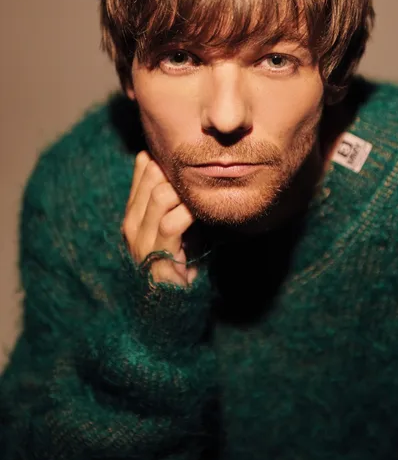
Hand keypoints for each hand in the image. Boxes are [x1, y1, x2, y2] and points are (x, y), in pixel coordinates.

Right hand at [121, 150, 197, 286]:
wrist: (173, 302)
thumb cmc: (182, 257)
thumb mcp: (178, 220)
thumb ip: (177, 197)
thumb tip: (188, 164)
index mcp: (134, 210)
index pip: (143, 167)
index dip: (168, 157)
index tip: (193, 160)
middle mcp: (132, 222)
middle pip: (152, 175)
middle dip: (179, 173)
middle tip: (203, 178)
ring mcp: (141, 240)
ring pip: (160, 195)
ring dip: (186, 192)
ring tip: (202, 197)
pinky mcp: (156, 255)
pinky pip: (171, 224)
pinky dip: (189, 214)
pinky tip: (201, 214)